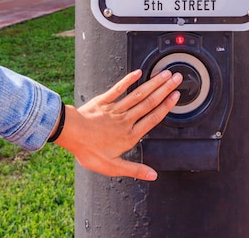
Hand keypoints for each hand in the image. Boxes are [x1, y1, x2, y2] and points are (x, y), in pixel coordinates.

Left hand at [55, 68, 181, 179]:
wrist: (70, 134)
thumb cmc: (89, 151)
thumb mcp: (112, 167)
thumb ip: (135, 169)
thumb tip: (153, 176)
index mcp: (129, 135)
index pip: (153, 118)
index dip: (166, 106)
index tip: (176, 96)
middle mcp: (126, 119)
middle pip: (149, 102)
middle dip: (165, 89)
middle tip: (178, 78)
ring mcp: (115, 108)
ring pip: (138, 94)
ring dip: (153, 83)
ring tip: (165, 73)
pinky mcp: (104, 100)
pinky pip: (118, 88)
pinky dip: (128, 80)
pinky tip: (138, 72)